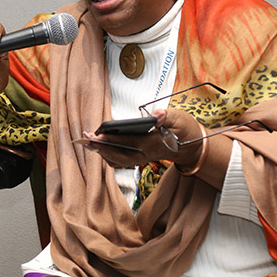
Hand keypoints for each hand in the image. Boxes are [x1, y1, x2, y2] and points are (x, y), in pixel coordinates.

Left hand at [82, 109, 204, 168]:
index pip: (129, 142)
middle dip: (101, 148)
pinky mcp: (139, 158)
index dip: (112, 140)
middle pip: (119, 155)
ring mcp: (141, 158)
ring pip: (117, 160)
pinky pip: (120, 161)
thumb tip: (158, 115)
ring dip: (102, 153)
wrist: (191, 146)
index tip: (97, 135)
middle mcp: (145, 154)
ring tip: (87, 143)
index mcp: (154, 144)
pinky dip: (108, 156)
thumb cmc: (184, 131)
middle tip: (85, 140)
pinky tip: (98, 148)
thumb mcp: (181, 120)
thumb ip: (168, 117)